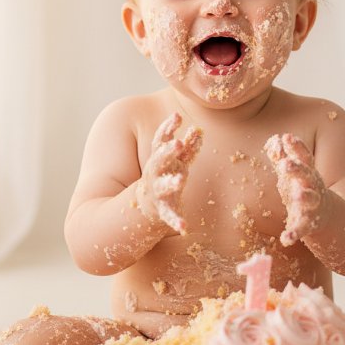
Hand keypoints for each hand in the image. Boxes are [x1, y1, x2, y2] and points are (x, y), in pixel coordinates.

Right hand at [137, 112, 202, 233]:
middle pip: (159, 160)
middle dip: (168, 152)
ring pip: (164, 187)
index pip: (161, 140)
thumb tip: (199, 129)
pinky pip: (170, 217)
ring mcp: (158, 192)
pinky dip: (177, 222)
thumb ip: (186, 147)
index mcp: (158, 160)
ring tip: (180, 180)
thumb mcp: (175, 162)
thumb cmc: (163, 178)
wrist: (144, 207)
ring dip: (172, 182)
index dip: (168, 128)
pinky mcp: (163, 211)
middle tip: (177, 144)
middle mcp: (155, 174)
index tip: (176, 115)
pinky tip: (184, 228)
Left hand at [264, 133, 325, 245]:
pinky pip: (301, 229)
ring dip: (303, 199)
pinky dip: (294, 233)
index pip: (304, 158)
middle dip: (297, 169)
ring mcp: (314, 207)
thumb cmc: (311, 195)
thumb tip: (274, 139)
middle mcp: (314, 188)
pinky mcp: (311, 225)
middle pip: (307, 176)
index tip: (287, 137)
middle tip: (286, 164)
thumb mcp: (298, 177)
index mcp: (309, 175)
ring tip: (297, 196)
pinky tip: (286, 238)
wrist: (339, 223)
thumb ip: (286, 159)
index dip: (296, 148)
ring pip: (309, 202)